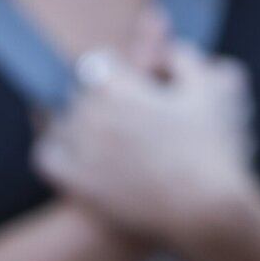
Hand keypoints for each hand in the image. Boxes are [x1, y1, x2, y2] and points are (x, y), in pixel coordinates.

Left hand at [32, 13, 259, 252]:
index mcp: (118, 87)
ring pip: (58, 121)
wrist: (205, 210)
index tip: (131, 80)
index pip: (98, 60)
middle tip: (126, 109)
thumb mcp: (209, 91)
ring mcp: (80, 151)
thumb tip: (169, 51)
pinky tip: (75, 152)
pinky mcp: (76, 183)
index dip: (117, 68)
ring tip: (102, 132)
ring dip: (76, 120)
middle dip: (98, 94)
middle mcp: (90, 114)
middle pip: (78, 90)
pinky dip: (55, 150)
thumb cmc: (213, 148)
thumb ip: (185, 60)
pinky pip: (46, 156)